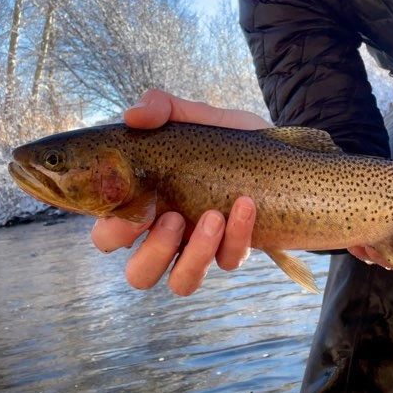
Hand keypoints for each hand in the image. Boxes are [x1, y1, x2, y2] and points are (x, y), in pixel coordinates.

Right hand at [91, 89, 269, 294]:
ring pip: (181, 283)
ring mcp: (203, 247)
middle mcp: (170, 234)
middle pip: (139, 273)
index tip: (126, 202)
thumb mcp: (198, 117)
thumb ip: (162, 109)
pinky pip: (229, 261)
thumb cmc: (229, 139)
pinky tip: (246, 205)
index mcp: (148, 204)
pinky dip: (237, 235)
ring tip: (212, 217)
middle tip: (169, 218)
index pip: (108, 231)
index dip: (109, 227)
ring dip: (194, 255)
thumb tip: (133, 115)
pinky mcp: (236, 250)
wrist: (285, 150)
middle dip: (151, 253)